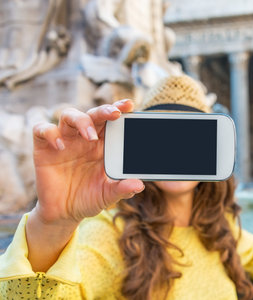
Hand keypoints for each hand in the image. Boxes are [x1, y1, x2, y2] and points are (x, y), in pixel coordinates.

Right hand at [32, 99, 143, 224]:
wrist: (64, 213)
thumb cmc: (89, 198)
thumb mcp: (108, 195)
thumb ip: (122, 189)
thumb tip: (139, 184)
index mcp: (102, 145)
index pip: (111, 122)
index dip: (119, 110)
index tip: (129, 105)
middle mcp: (83, 138)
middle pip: (93, 114)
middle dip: (104, 110)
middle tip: (115, 114)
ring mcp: (64, 141)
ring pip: (69, 115)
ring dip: (80, 120)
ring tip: (90, 136)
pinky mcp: (44, 148)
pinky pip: (42, 130)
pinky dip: (50, 133)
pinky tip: (60, 146)